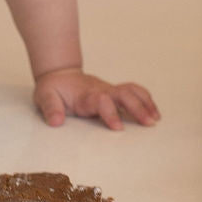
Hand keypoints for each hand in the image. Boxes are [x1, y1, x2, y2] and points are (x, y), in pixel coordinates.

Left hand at [33, 67, 158, 130]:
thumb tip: (56, 122)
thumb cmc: (53, 88)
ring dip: (145, 103)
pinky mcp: (114, 92)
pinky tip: (154, 113)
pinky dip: (146, 100)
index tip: (119, 128)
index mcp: (85, 95)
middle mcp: (101, 91)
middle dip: (137, 108)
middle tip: (149, 123)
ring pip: (132, 91)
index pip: (101, 100)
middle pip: (123, 94)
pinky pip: (134, 91)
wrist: (60, 74)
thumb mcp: (45, 96)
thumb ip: (50, 108)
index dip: (111, 112)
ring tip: (155, 119)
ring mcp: (109, 90)